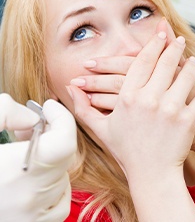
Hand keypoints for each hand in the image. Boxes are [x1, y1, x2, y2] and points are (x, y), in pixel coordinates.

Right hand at [0, 94, 76, 221]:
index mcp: (14, 172)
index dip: (62, 118)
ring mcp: (32, 216)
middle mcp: (28, 198)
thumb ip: (4, 112)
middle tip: (29, 126)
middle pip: (65, 156)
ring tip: (26, 151)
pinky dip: (53, 184)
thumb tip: (31, 117)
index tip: (48, 107)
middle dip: (53, 132)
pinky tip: (31, 176)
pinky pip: (59, 201)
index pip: (64, 142)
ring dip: (51, 157)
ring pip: (63, 177)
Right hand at [67, 32, 194, 178]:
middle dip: (173, 47)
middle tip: (178, 39)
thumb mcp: (100, 128)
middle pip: (164, 63)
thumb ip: (82, 106)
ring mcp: (170, 110)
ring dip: (189, 64)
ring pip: (183, 76)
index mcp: (127, 98)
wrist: (151, 175)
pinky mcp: (188, 120)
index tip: (160, 35)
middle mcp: (149, 100)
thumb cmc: (126, 151)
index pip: (141, 62)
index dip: (152, 45)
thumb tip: (68, 87)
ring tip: (190, 59)